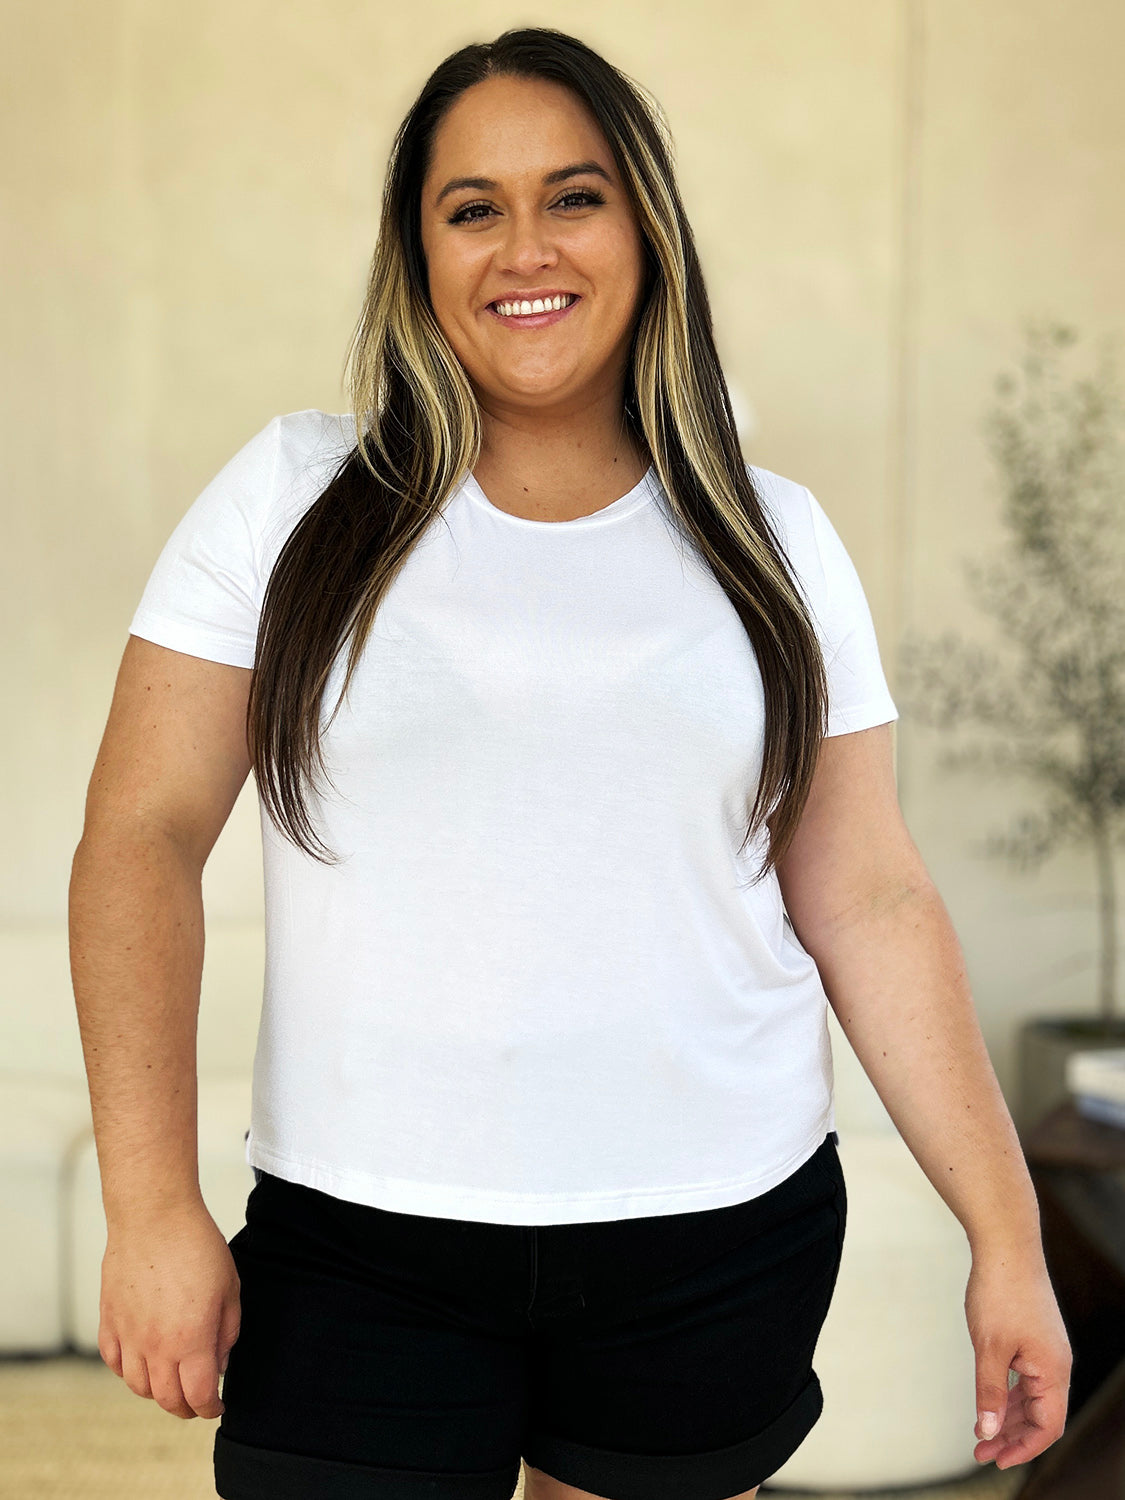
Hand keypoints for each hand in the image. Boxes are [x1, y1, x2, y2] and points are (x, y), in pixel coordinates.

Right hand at [99, 1200, 240, 1419]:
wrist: (154, 1215)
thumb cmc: (197, 1245)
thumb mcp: (230, 1288)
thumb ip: (226, 1333)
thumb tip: (217, 1364)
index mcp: (191, 1340)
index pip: (198, 1396)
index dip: (210, 1408)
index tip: (217, 1406)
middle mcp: (156, 1346)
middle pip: (167, 1399)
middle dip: (186, 1408)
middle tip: (197, 1402)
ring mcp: (128, 1335)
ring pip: (138, 1386)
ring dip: (157, 1392)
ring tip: (171, 1383)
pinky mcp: (109, 1320)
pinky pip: (114, 1362)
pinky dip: (128, 1371)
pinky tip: (142, 1363)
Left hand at [964, 1250, 1071, 1468]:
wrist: (1006, 1246)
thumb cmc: (1000, 1292)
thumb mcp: (989, 1347)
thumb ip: (989, 1391)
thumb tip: (987, 1430)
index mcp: (1053, 1371)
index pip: (1046, 1426)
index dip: (1022, 1448)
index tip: (995, 1460)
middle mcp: (1056, 1364)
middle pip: (1040, 1416)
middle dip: (1011, 1438)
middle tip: (980, 1453)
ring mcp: (1046, 1351)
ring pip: (1031, 1398)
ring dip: (1007, 1418)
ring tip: (980, 1434)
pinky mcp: (1034, 1339)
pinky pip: (1026, 1379)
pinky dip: (1008, 1394)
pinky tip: (988, 1402)